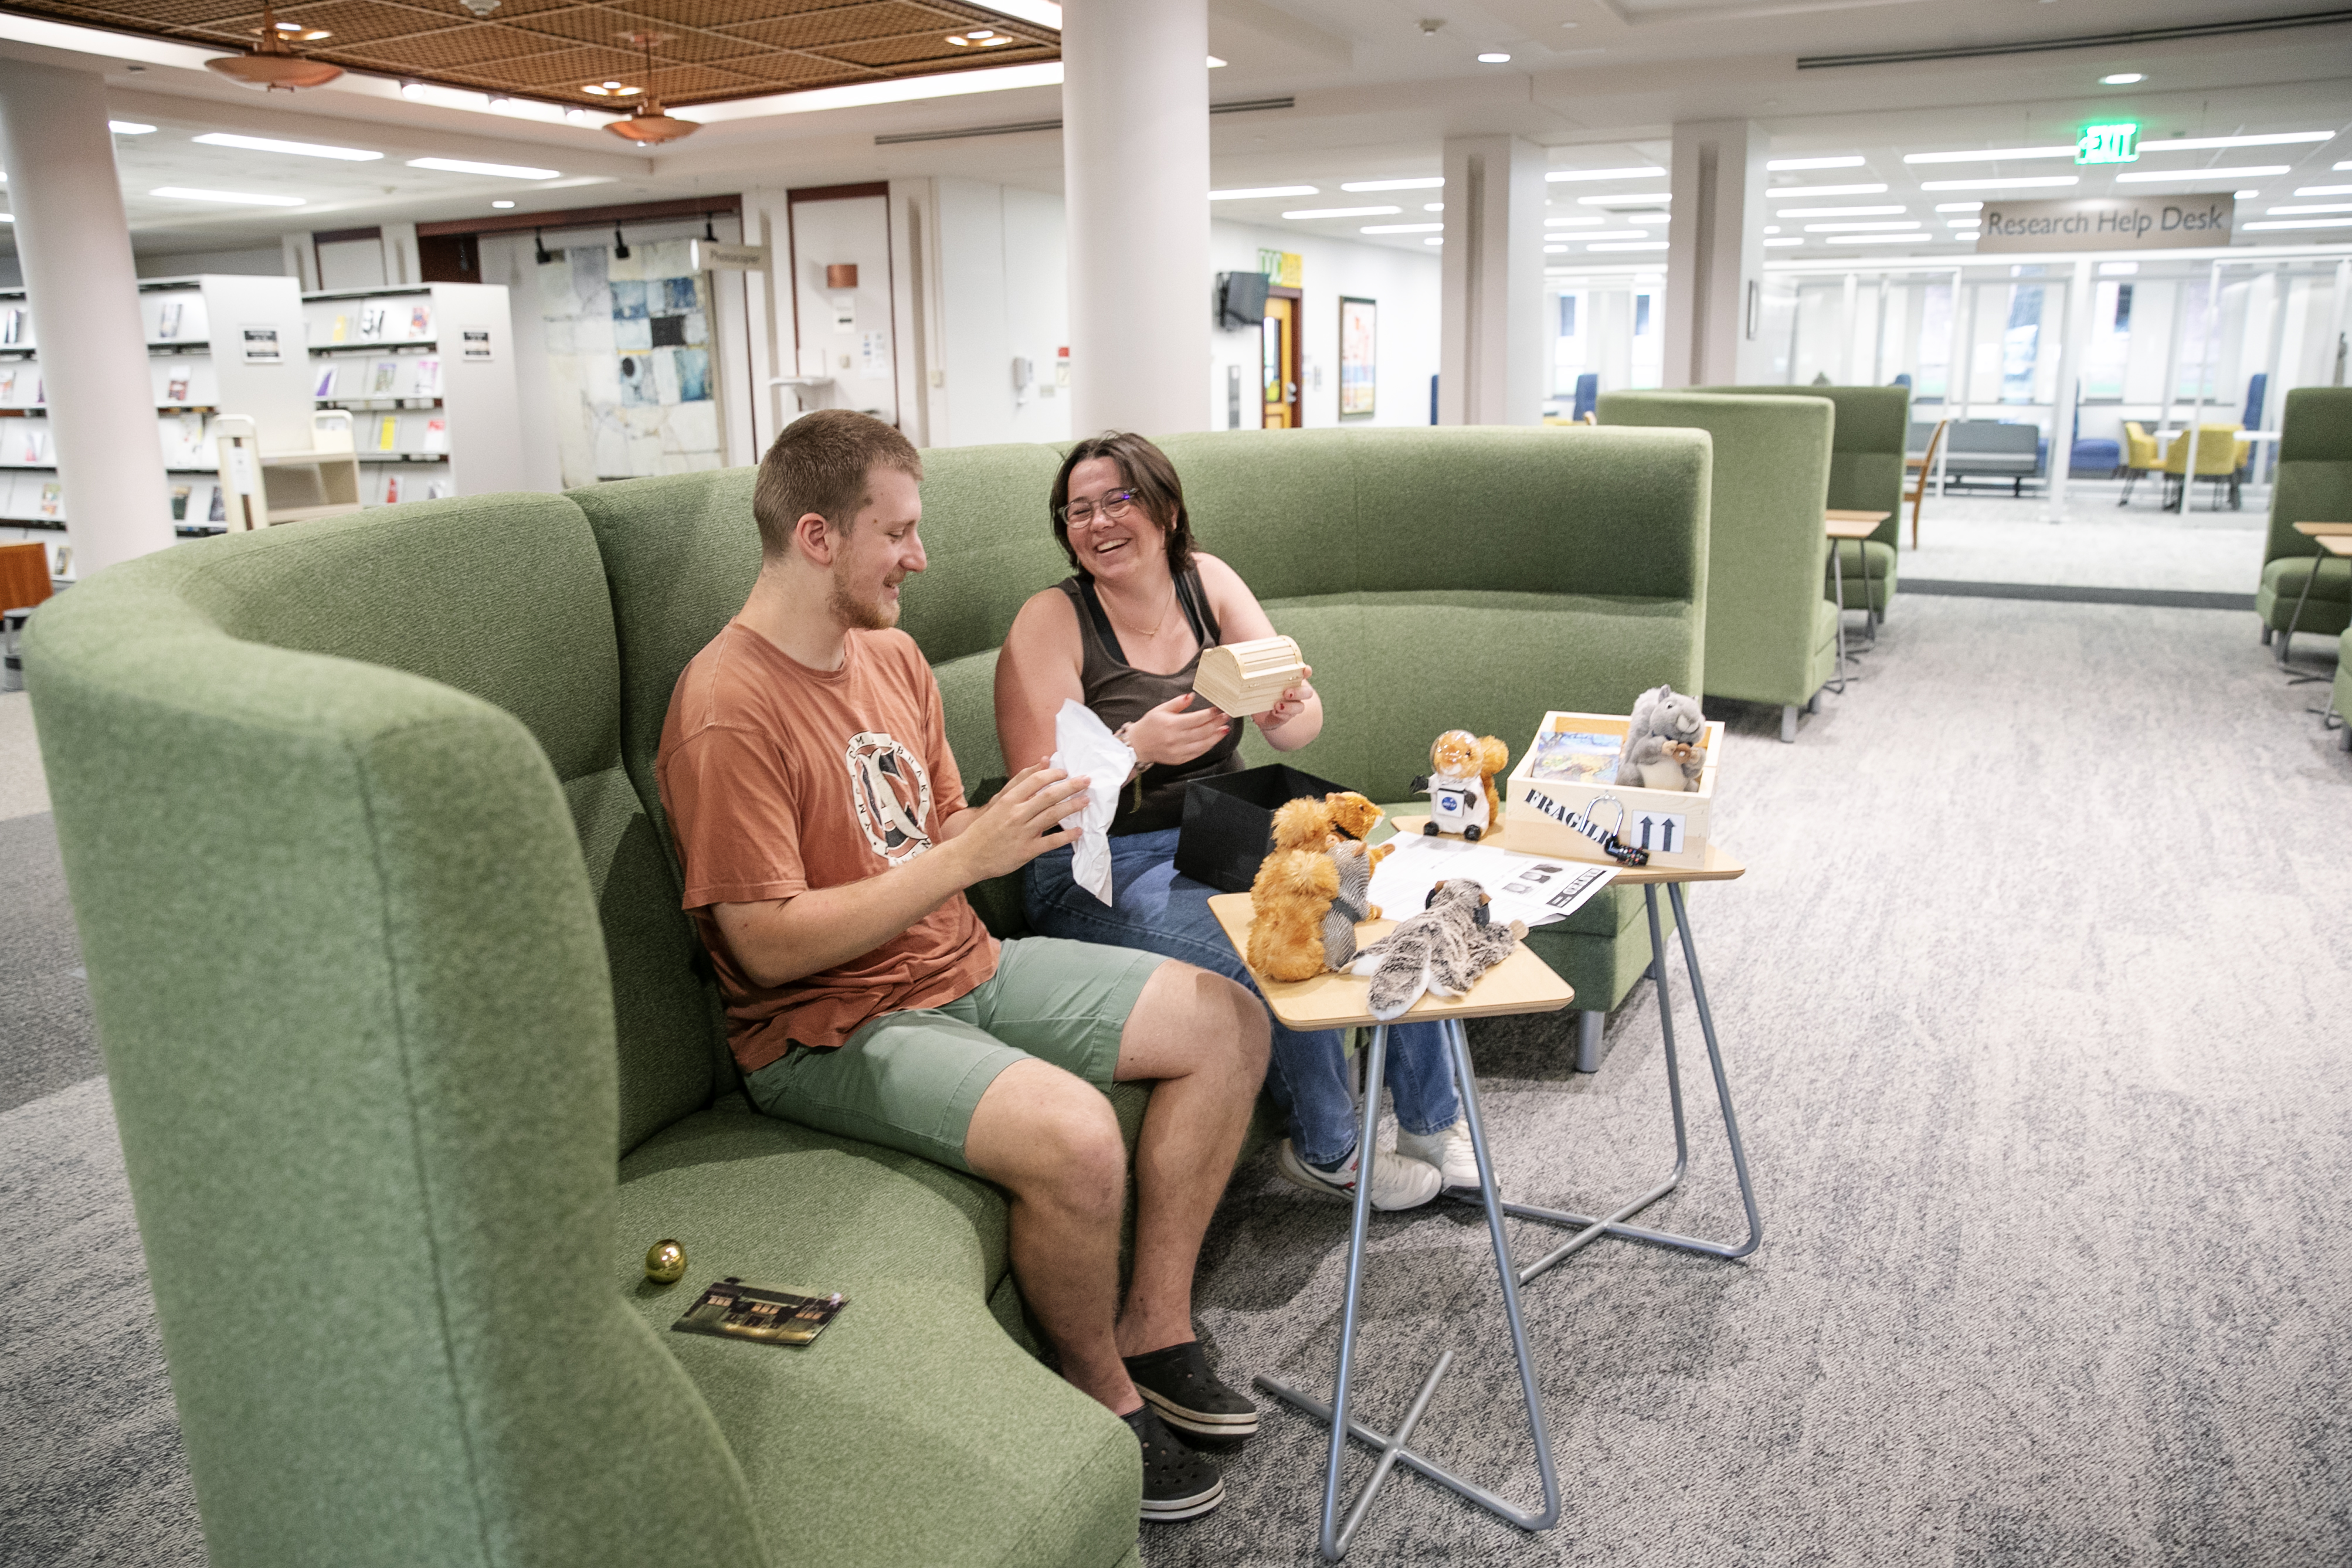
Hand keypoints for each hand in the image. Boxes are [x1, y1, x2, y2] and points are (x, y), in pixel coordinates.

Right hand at [952, 759, 1091, 880]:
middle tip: (1086, 781)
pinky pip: (1051, 841)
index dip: (1053, 774)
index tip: (1065, 772)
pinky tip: (1079, 831)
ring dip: (1072, 807)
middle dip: (1070, 787)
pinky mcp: (1027, 850)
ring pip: (1052, 816)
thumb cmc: (984, 827)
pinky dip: (1067, 836)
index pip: (1035, 781)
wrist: (968, 856)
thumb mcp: (997, 802)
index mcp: (1007, 800)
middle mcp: (1016, 814)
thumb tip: (1042, 762)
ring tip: (1086, 801)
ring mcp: (1022, 832)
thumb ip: (1019, 783)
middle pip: (1048, 796)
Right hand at [1127, 692, 1233, 768]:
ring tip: (1225, 729)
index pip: (1197, 719)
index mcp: (1172, 724)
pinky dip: (1208, 746)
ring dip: (1216, 737)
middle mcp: (1176, 739)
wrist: (1137, 746)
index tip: (1219, 709)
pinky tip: (1214, 740)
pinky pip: (1197, 753)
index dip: (1210, 714)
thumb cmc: (1149, 726)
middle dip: (1217, 723)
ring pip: (1203, 744)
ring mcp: (1178, 751)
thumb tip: (1191, 696)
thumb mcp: (1160, 710)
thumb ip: (1177, 703)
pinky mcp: (1179, 759)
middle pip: (1203, 731)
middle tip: (1226, 717)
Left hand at [1255, 667, 1315, 730]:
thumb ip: (1260, 673)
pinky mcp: (1287, 716)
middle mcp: (1296, 692)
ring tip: (1277, 705)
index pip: (1304, 673)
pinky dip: (1281, 715)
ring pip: (1300, 707)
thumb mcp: (1261, 680)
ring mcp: (1293, 705)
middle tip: (1286, 693)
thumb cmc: (1262, 690)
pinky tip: (1274, 712)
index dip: (1307, 672)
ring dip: (1290, 707)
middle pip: (1307, 692)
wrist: (1262, 711)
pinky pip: (1288, 716)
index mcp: (1292, 679)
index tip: (1305, 670)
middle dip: (1299, 692)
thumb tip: (1247, 661)